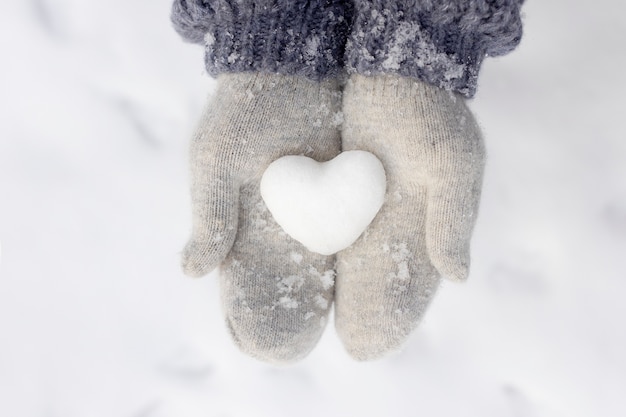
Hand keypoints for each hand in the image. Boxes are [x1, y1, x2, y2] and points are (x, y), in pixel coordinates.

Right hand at [182, 73, 341, 362]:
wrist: (291, 68)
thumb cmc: (243, 113)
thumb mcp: (217, 161)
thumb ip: (210, 214)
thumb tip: (190, 273)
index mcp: (245, 221)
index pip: (246, 278)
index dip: (251, 310)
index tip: (260, 347)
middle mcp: (281, 220)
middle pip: (290, 277)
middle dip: (297, 310)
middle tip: (304, 349)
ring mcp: (316, 206)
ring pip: (325, 260)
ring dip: (335, 292)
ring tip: (347, 331)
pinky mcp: (345, 189)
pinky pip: (354, 228)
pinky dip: (361, 254)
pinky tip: (372, 284)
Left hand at [336, 74, 484, 359]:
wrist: (395, 68)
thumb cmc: (431, 114)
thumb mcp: (451, 163)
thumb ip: (453, 218)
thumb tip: (459, 277)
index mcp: (434, 217)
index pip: (418, 277)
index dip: (401, 310)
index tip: (380, 343)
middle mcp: (402, 215)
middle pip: (385, 273)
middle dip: (370, 308)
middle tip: (353, 346)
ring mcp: (371, 201)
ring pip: (357, 255)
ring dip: (346, 287)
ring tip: (329, 320)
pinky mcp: (344, 182)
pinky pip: (335, 224)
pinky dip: (327, 251)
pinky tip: (313, 276)